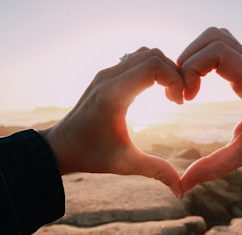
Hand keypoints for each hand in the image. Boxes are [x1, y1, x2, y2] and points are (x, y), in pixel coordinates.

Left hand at [40, 47, 183, 195]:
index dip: (174, 79)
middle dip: (173, 73)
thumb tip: (181, 189)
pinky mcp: (106, 75)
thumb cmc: (91, 155)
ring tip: (168, 93)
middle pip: (152, 55)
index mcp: (114, 95)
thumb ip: (156, 171)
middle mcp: (109, 77)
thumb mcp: (125, 164)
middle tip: (176, 98)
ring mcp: (106, 73)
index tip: (177, 103)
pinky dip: (151, 68)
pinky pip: (135, 59)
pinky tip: (154, 90)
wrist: (60, 147)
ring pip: (144, 53)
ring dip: (162, 68)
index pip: (153, 66)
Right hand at [177, 27, 241, 192]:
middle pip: (213, 37)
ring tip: (188, 84)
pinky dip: (202, 55)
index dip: (192, 68)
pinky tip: (198, 79)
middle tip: (184, 91)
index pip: (218, 51)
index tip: (188, 98)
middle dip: (188, 60)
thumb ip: (214, 167)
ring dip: (194, 55)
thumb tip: (183, 185)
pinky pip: (220, 44)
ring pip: (215, 35)